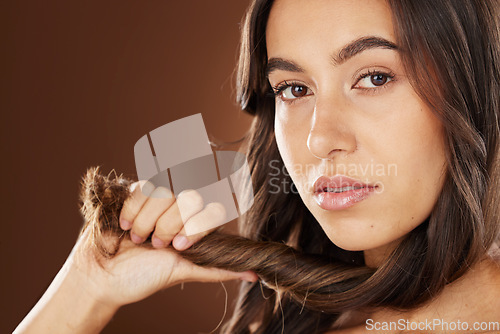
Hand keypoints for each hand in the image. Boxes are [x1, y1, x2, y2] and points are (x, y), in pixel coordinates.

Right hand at [70, 181, 256, 309]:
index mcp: (196, 224)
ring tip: (140, 240)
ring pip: (168, 190)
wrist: (103, 277)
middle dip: (171, 224)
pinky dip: (135, 209)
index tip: (179, 246)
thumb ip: (218, 269)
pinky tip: (127, 226)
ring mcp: (159, 197)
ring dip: (150, 220)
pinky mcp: (137, 191)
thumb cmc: (143, 277)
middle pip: (191, 197)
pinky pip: (144, 185)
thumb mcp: (184, 271)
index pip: (214, 206)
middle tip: (158, 245)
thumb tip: (254, 274)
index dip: (198, 224)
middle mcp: (181, 208)